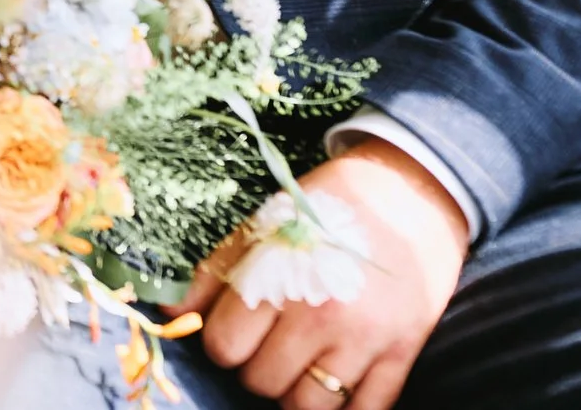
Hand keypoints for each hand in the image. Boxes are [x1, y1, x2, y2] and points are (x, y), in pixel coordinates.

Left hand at [169, 141, 467, 409]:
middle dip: (256, 365)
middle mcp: (321, 317)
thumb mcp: (263, 226)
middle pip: (261, 381)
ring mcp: (365, 342)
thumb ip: (214, 272)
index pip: (225, 346)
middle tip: (270, 341)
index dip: (223, 340)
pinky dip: (347, 407)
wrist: (410, 193)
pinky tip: (336, 380)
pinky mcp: (403, 355)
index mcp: (279, 280)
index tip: (237, 327)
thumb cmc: (326, 207)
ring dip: (296, 391)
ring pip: (308, 407)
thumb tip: (169, 313)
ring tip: (300, 362)